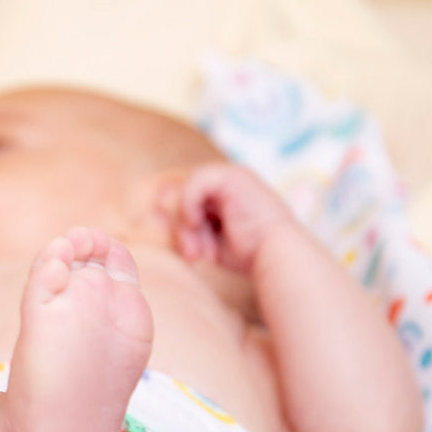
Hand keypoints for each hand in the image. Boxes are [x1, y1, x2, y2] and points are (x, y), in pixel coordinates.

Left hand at [172, 162, 292, 273]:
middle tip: (193, 255)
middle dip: (183, 230)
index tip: (190, 255)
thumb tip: (155, 215)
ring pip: (186, 192)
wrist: (276, 255)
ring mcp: (231, 175)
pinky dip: (189, 207)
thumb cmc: (250, 255)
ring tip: (199, 250)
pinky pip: (194, 184)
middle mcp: (228, 181)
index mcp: (226, 196)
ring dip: (186, 225)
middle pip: (183, 198)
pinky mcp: (231, 175)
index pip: (188, 203)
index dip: (182, 228)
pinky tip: (198, 225)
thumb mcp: (210, 241)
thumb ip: (188, 229)